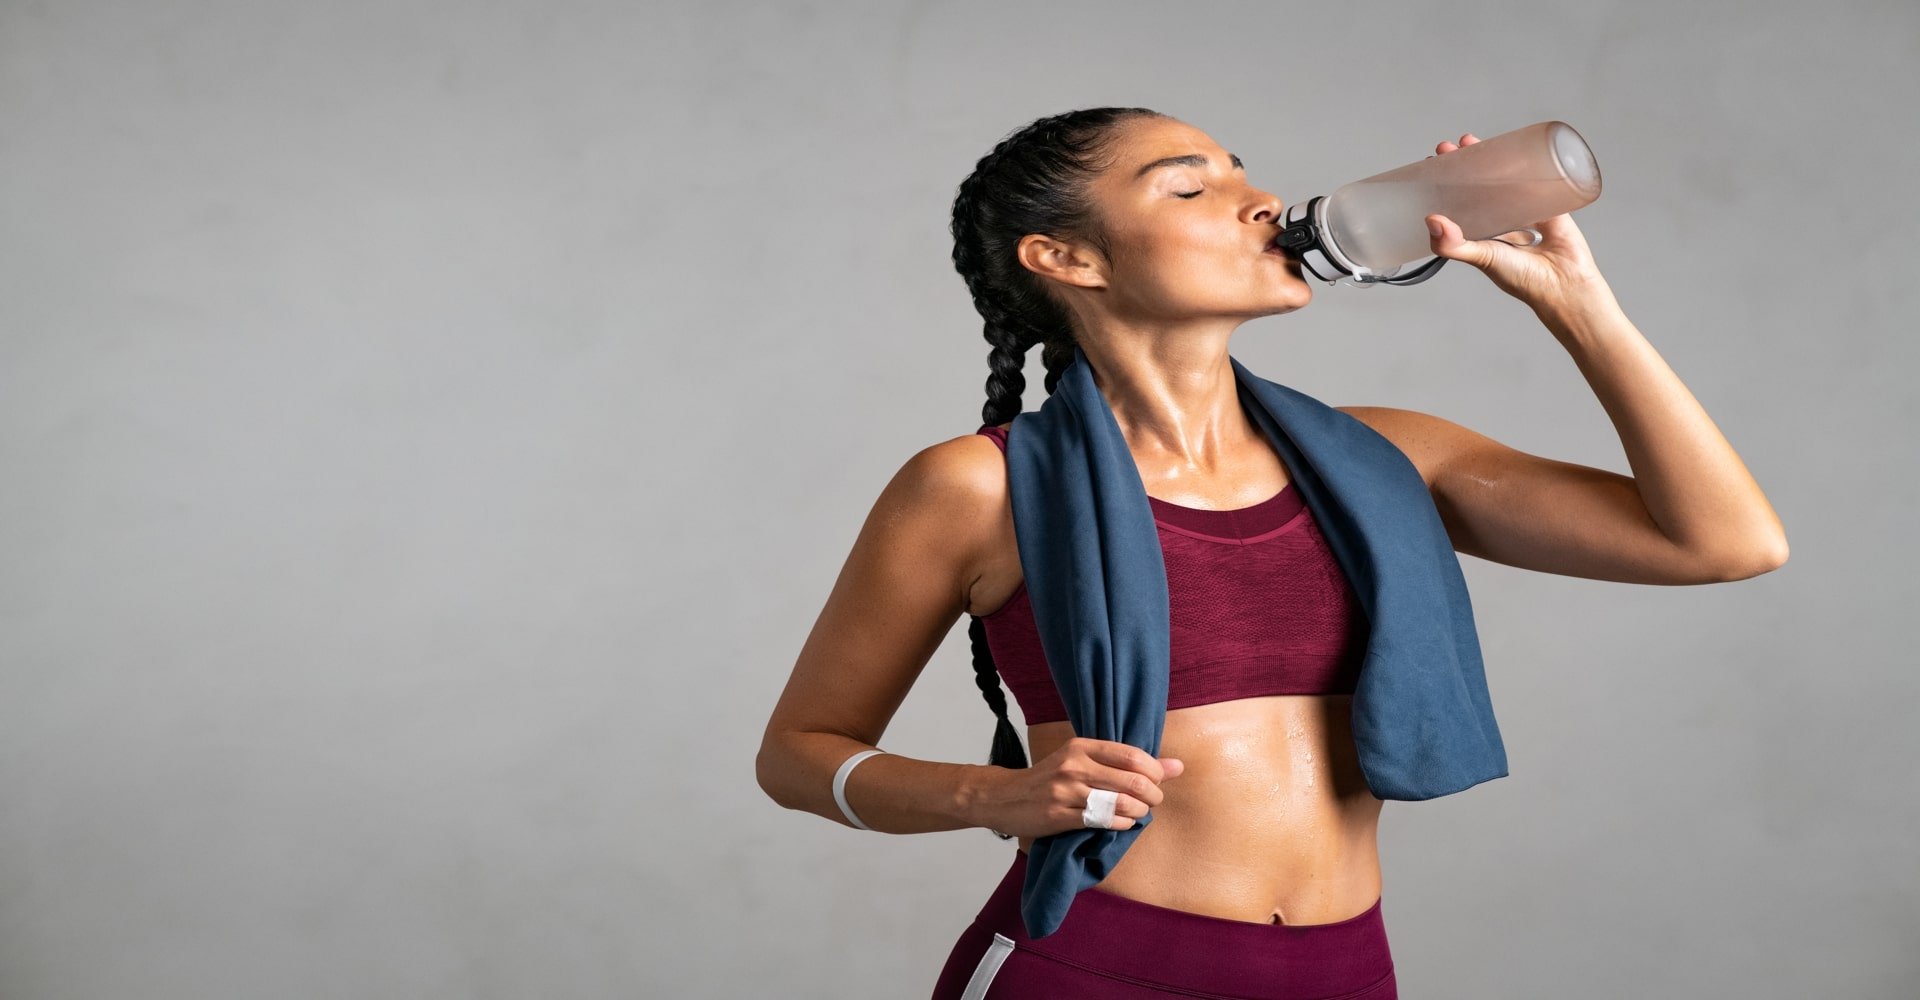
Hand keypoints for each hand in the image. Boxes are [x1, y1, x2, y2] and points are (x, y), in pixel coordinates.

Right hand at [973, 737, 1183, 837]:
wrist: (1005, 797)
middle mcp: (1074, 766)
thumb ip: (1126, 762)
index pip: (1132, 755)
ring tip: (1137, 813)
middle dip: (1152, 795)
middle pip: (1132, 780)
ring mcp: (1066, 792)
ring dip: (1138, 812)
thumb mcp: (1082, 760)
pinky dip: (1121, 825)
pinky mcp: (1059, 816)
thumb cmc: (1051, 778)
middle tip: (1152, 801)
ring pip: (1121, 804)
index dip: (1155, 771)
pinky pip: (1104, 823)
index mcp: (1081, 746)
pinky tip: (1121, 823)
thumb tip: (1177, 766)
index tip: (1157, 780)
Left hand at [1423, 132, 1609, 309]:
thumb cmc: (1523, 279)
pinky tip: (1515, 147)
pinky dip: (1527, 164)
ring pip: (1504, 178)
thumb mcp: (1482, 258)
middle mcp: (1500, 220)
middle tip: (1449, 147)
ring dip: (1489, 159)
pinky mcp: (1550, 202)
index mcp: (1481, 233)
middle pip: (1477, 185)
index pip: (1457, 203)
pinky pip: (1537, 179)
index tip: (1434, 165)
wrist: (1565, 283)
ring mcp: (1525, 210)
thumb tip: (1431, 220)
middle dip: (1463, 165)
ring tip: (1471, 141)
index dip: (1444, 184)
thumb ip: (1454, 245)